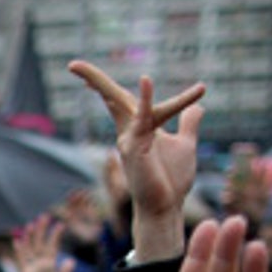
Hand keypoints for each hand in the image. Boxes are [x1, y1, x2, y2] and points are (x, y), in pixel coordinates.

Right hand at [10, 215, 76, 271]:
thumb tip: (70, 260)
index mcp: (50, 265)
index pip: (52, 247)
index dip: (56, 235)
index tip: (60, 224)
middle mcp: (40, 264)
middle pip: (40, 243)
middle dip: (42, 230)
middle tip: (45, 216)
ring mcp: (32, 268)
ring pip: (30, 249)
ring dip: (30, 237)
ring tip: (31, 224)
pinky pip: (22, 261)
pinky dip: (20, 251)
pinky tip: (18, 241)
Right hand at [68, 62, 203, 261]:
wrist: (166, 207)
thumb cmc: (172, 181)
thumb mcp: (185, 145)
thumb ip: (189, 124)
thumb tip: (199, 106)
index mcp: (139, 128)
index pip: (121, 100)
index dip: (106, 86)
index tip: (86, 77)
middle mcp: (129, 131)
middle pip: (110, 97)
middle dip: (92, 79)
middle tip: (72, 64)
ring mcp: (129, 139)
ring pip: (119, 103)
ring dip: (99, 83)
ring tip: (78, 68)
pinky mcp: (136, 148)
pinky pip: (143, 118)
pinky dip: (145, 99)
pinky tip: (145, 80)